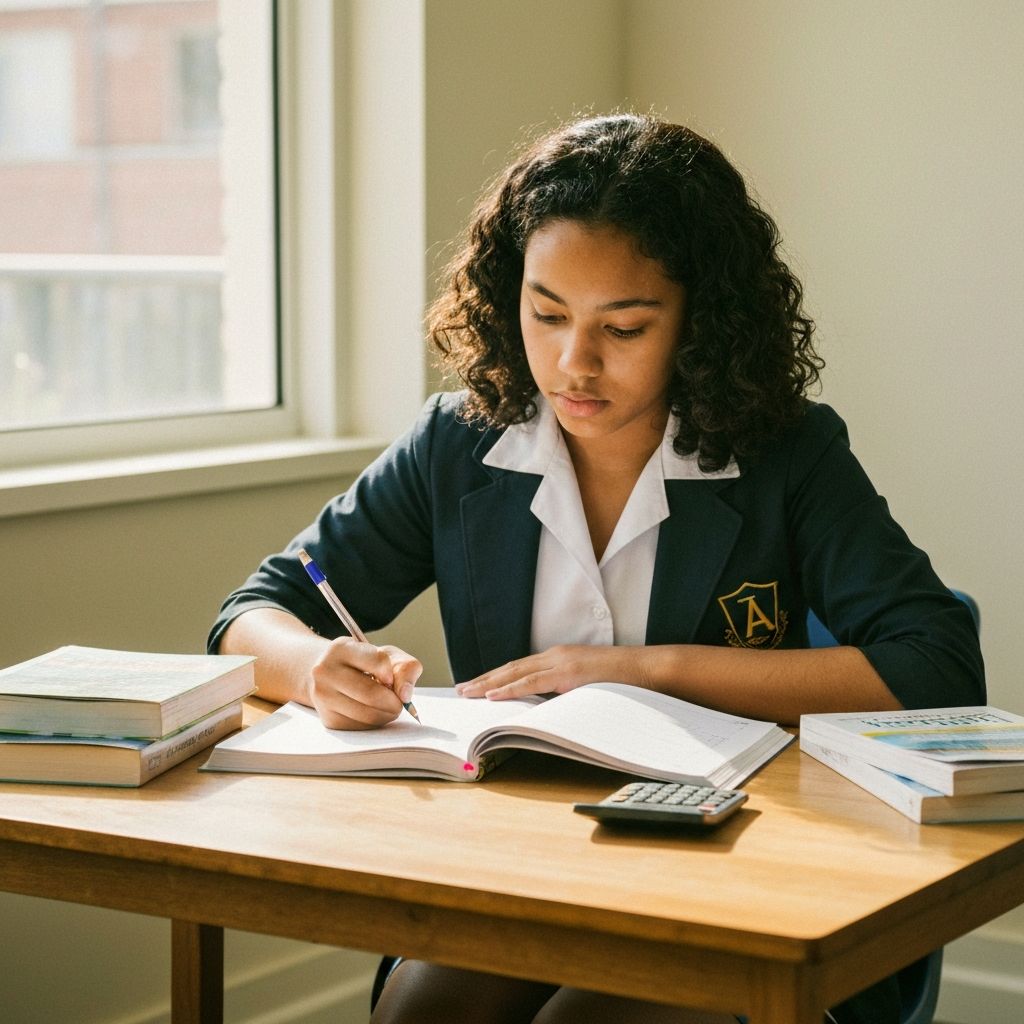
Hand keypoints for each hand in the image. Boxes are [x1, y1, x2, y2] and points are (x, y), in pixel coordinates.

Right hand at [307, 637, 422, 729]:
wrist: (330, 675)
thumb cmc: (364, 663)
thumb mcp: (386, 655)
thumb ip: (405, 667)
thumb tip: (405, 695)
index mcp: (341, 649)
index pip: (376, 661)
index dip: (392, 674)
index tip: (392, 680)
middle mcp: (326, 672)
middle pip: (372, 694)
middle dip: (394, 701)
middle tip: (399, 701)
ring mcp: (324, 697)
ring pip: (368, 715)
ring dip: (388, 714)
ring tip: (387, 705)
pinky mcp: (328, 720)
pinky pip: (363, 727)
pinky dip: (376, 722)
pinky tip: (373, 711)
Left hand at [455, 644, 637, 700]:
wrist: (650, 671)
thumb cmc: (624, 683)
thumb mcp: (588, 688)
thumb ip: (567, 694)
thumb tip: (548, 711)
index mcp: (560, 659)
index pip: (520, 668)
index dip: (496, 677)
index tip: (477, 687)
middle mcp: (556, 656)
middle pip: (511, 668)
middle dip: (484, 679)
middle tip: (461, 689)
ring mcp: (562, 662)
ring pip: (516, 673)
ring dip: (489, 683)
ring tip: (468, 692)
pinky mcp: (569, 672)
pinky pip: (533, 681)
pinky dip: (510, 688)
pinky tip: (493, 694)